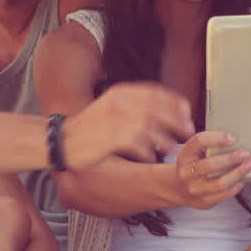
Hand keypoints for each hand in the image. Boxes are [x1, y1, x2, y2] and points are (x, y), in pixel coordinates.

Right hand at [64, 82, 194, 167]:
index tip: (187, 113)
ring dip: (166, 140)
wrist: (62, 141)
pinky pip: (139, 146)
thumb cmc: (90, 127)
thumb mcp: (112, 106)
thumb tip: (166, 112)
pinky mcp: (112, 139)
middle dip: (177, 121)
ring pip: (152, 128)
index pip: (156, 92)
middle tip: (187, 132)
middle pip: (158, 109)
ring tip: (172, 149)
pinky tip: (150, 157)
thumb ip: (135, 106)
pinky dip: (148, 153)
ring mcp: (116, 120)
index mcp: (120, 92)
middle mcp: (119, 103)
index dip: (175, 102)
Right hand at [174, 131, 250, 208]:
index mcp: (184, 156)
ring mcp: (194, 190)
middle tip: (245, 153)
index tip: (232, 138)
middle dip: (231, 158)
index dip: (217, 138)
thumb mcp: (193, 152)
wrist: (179, 188)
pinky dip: (235, 186)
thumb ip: (208, 145)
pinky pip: (223, 195)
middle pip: (211, 165)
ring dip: (238, 173)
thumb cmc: (192, 166)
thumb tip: (233, 139)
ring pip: (220, 183)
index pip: (199, 142)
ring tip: (248, 165)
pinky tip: (241, 180)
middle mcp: (186, 173)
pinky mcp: (203, 202)